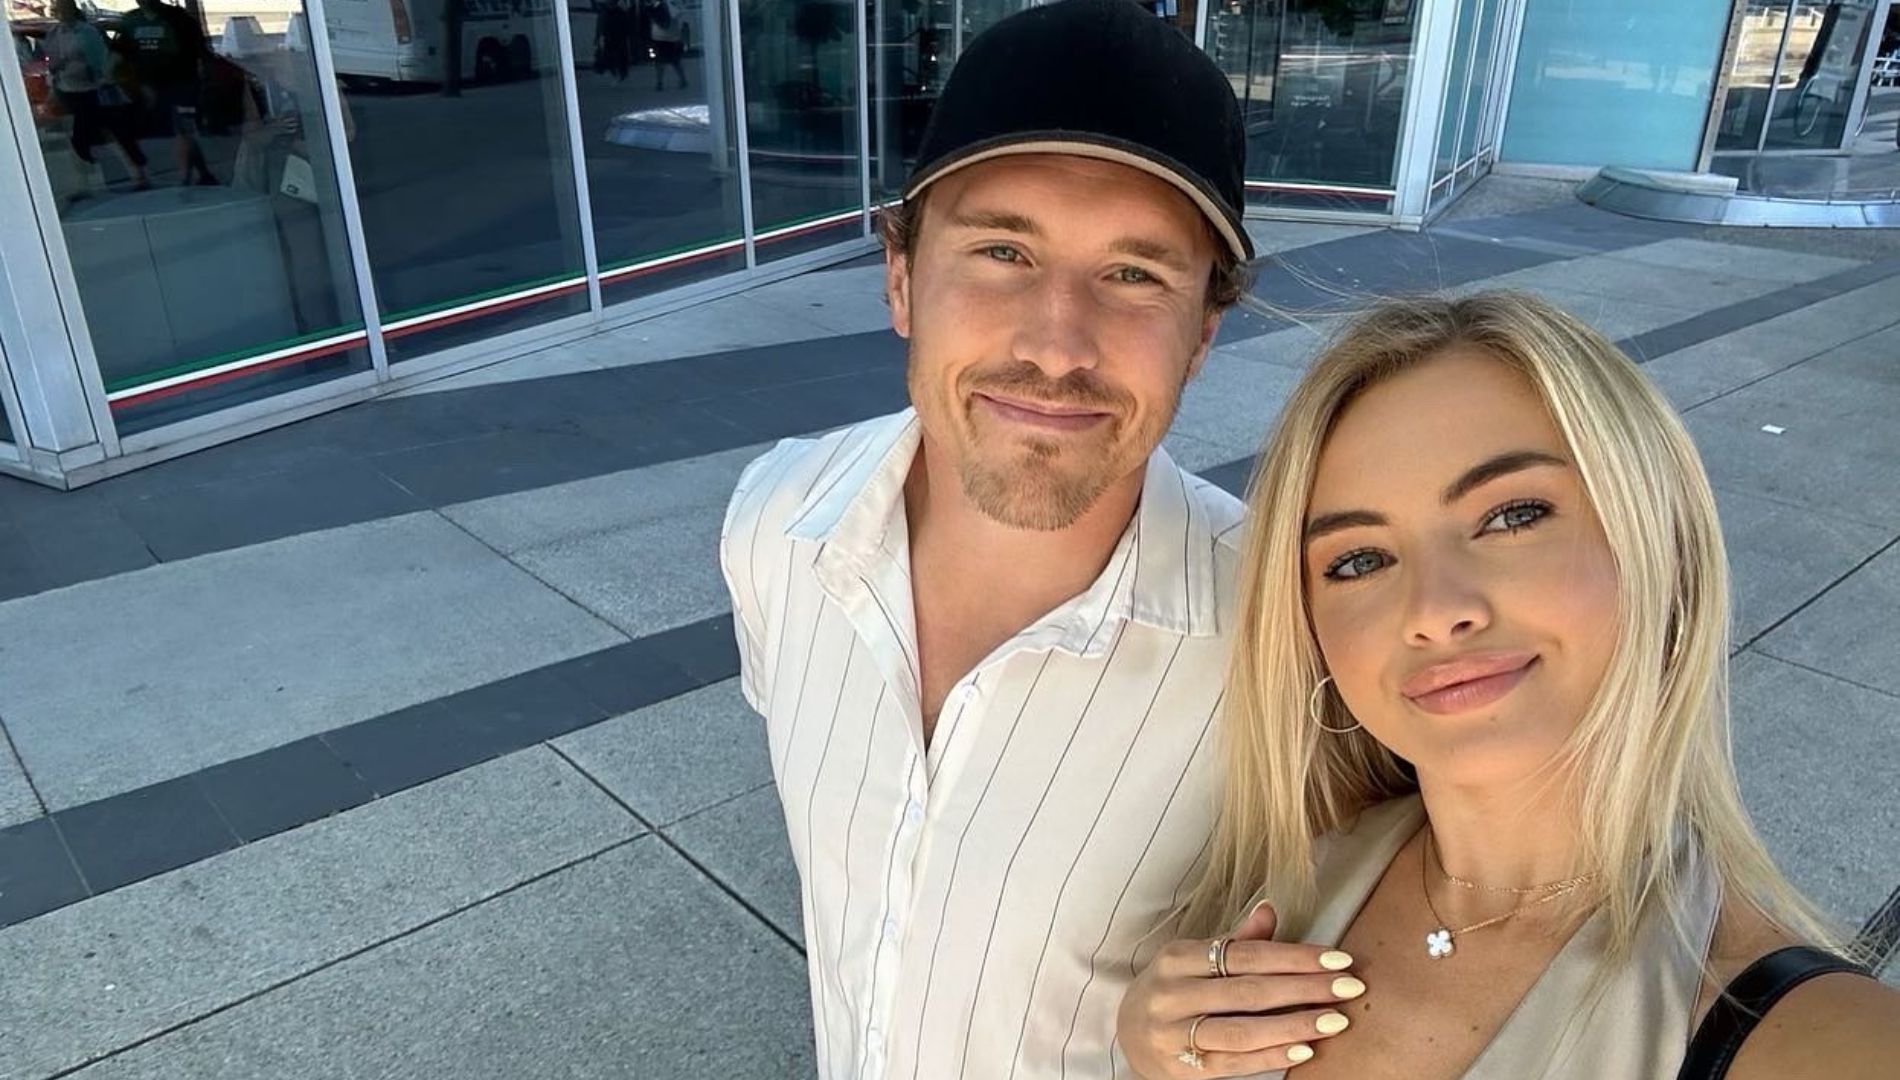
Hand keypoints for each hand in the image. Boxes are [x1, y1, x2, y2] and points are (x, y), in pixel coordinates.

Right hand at [1117, 902, 1362, 1076]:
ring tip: (1336, 1020)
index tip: (1337, 959)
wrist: (1127, 1035)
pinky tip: (1306, 1050)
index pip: (1244, 954)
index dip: (1293, 956)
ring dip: (1295, 1025)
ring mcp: (1174, 1034)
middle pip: (1247, 991)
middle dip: (1304, 988)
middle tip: (1350, 987)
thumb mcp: (1194, 958)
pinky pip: (1235, 1063)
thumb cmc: (1173, 989)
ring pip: (1242, 1029)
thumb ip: (1235, 940)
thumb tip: (1271, 907)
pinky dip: (1272, 1056)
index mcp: (1177, 958)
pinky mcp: (1183, 1069)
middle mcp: (1172, 994)